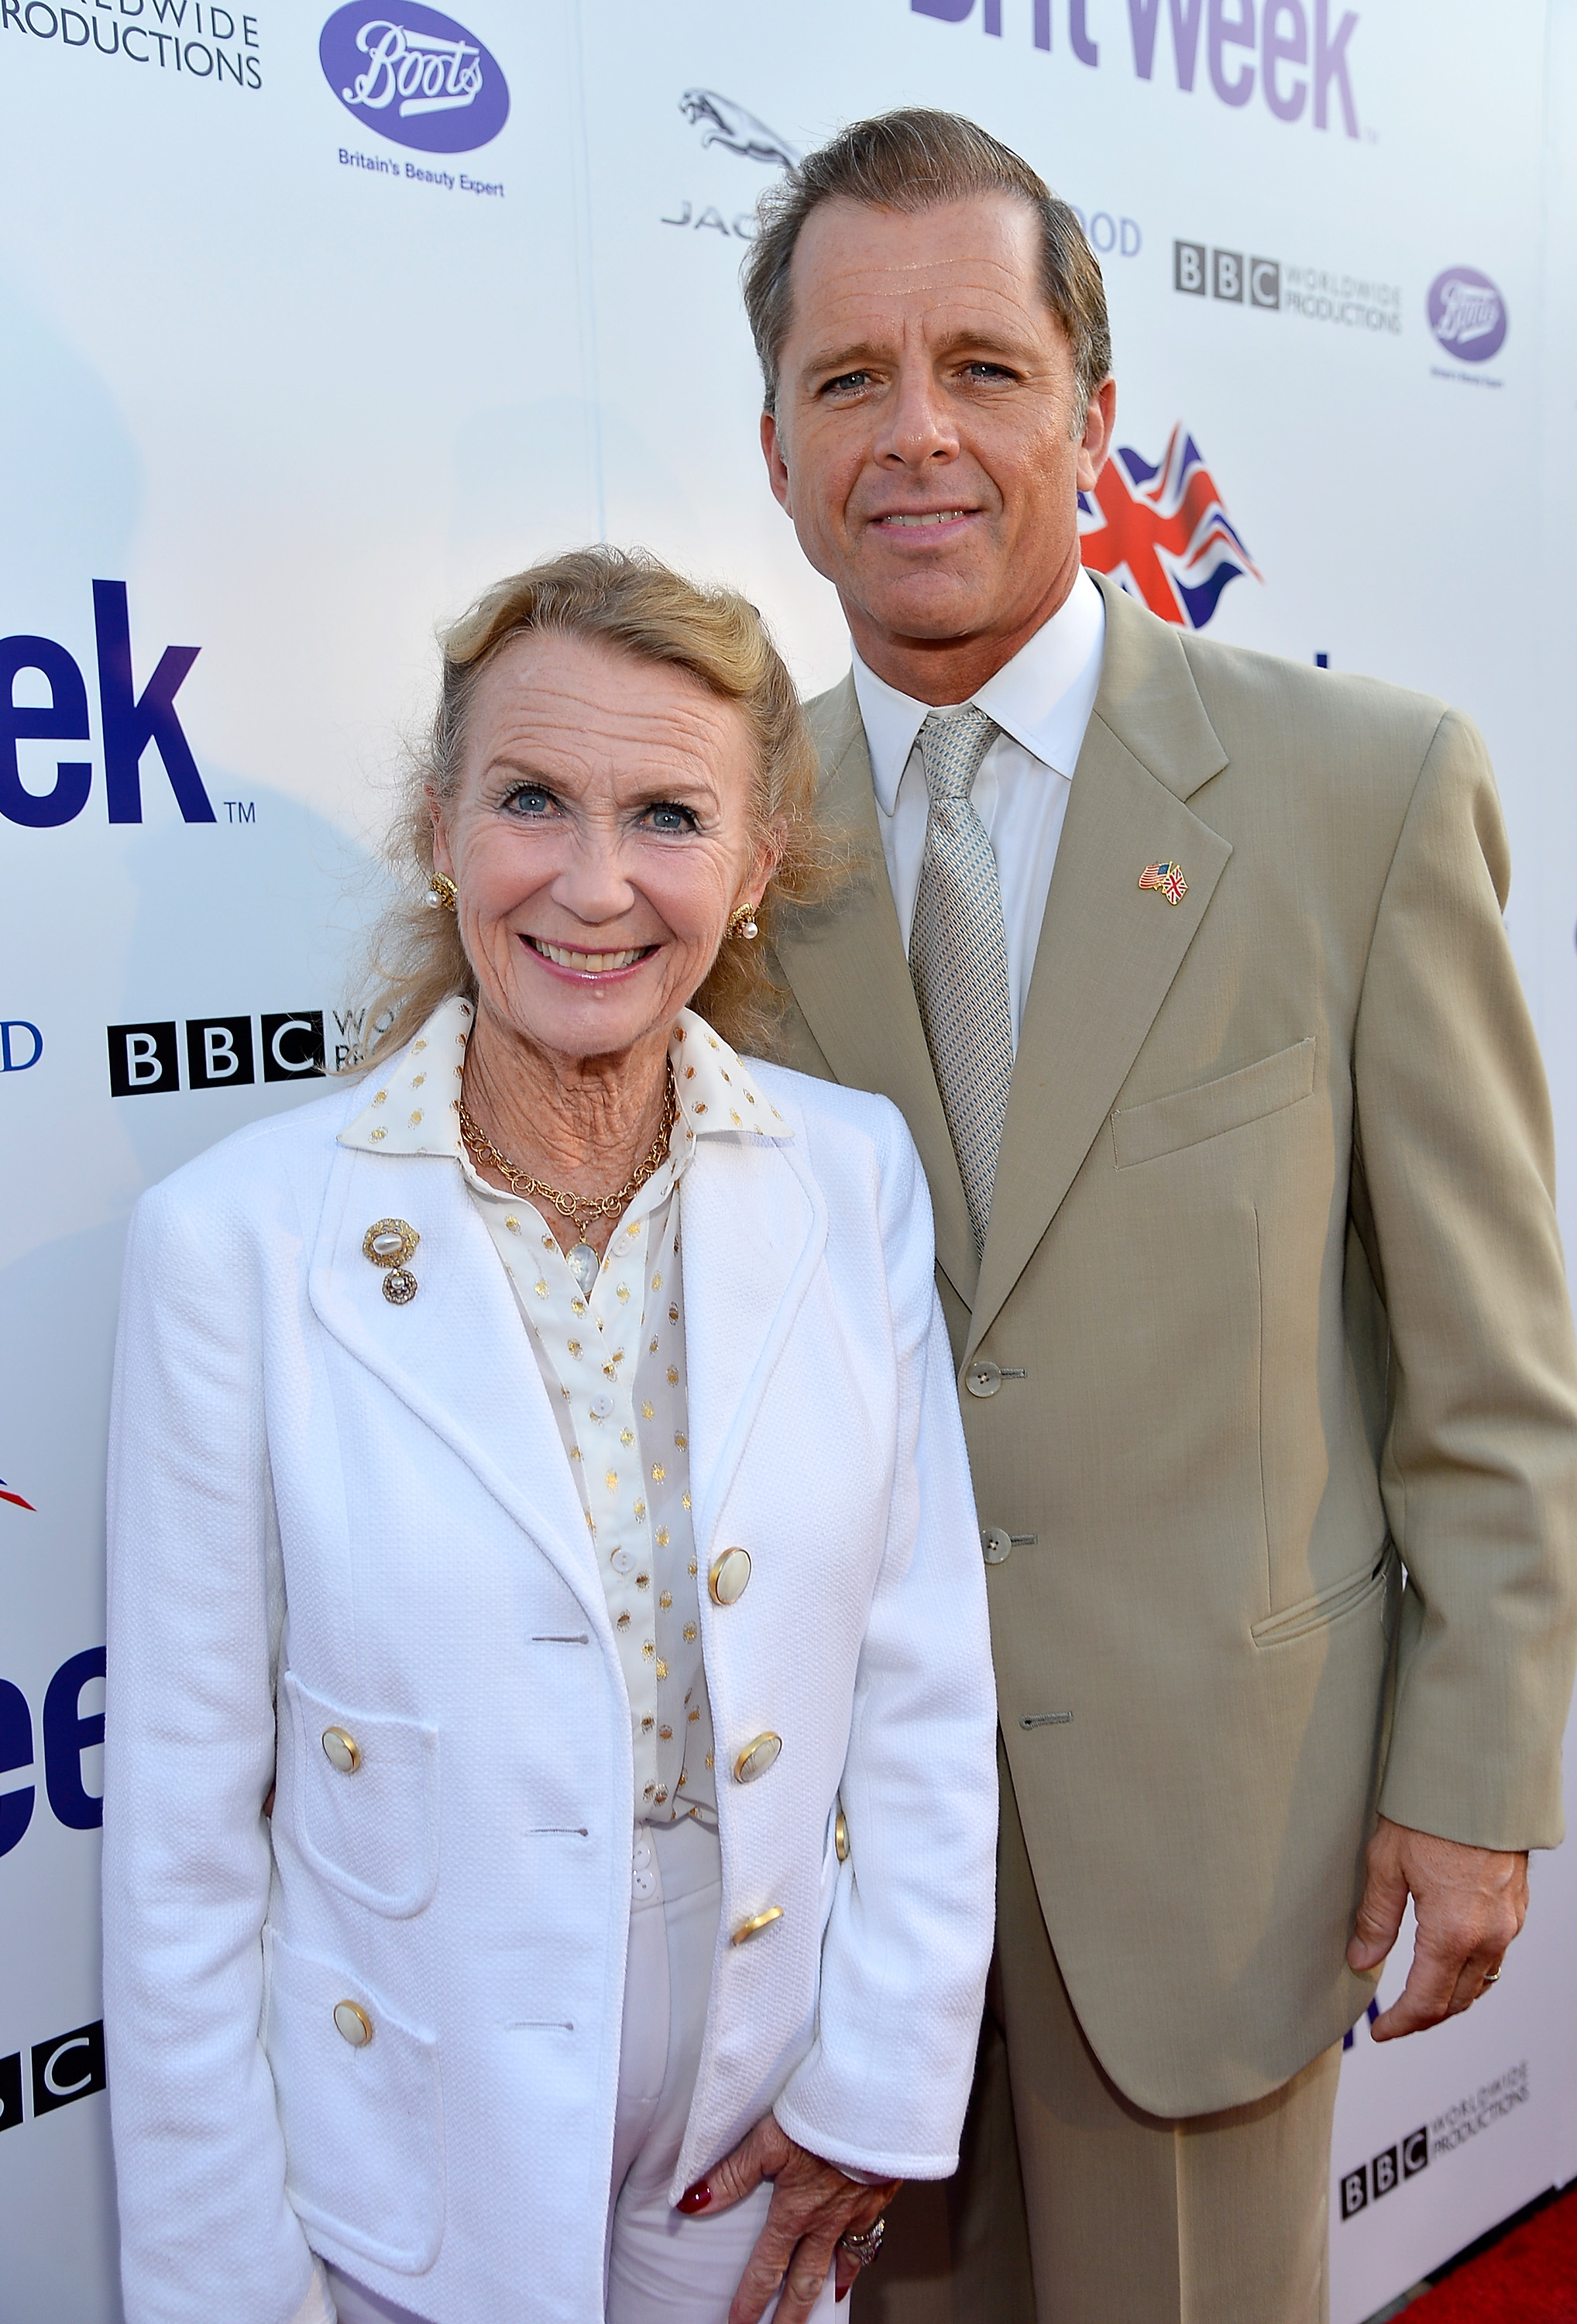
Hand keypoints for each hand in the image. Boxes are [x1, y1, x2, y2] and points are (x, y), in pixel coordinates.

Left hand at [677, 2114, 900, 2320]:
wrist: (879, 2103)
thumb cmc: (823, 2113)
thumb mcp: (768, 2138)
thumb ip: (731, 2173)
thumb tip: (692, 2202)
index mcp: (795, 2211)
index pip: (767, 2267)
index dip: (751, 2300)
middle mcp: (826, 2221)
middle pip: (805, 2281)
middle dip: (790, 2316)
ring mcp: (856, 2212)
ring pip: (839, 2266)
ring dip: (824, 2293)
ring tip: (817, 2313)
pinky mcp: (879, 2196)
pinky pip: (868, 2239)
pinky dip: (858, 2259)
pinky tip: (854, 2266)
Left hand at [1347, 1815, 1528, 2038]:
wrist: (1478, 1779)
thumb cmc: (1431, 1814)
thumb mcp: (1386, 1864)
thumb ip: (1376, 1919)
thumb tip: (1361, 1959)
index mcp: (1453, 1933)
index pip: (1427, 2002)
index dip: (1401, 2024)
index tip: (1381, 2032)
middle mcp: (1488, 1936)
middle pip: (1458, 2001)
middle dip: (1425, 2017)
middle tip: (1396, 2021)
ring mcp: (1508, 1923)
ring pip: (1482, 1983)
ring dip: (1452, 1998)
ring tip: (1420, 1997)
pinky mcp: (1517, 1907)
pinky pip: (1497, 1956)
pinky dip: (1473, 1971)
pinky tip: (1452, 1961)